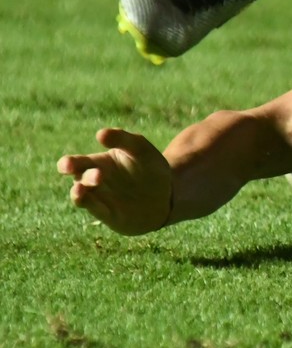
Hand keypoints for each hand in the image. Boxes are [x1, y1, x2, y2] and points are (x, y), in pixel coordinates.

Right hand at [57, 128, 173, 235]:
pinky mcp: (108, 214)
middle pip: (76, 177)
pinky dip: (91, 205)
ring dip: (80, 191)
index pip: (74, 163)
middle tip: (75, 168)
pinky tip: (91, 200)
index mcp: (96, 163)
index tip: (68, 164)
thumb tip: (100, 134)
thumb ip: (122, 139)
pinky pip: (95, 209)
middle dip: (72, 174)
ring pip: (81, 195)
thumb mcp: (140, 148)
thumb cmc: (149, 167)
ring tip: (83, 186)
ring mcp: (99, 198)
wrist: (167, 194)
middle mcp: (92, 181)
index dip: (68, 163)